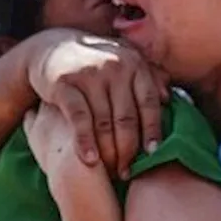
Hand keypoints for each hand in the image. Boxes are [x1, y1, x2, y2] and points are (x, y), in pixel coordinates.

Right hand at [26, 30, 169, 178]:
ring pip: (104, 123)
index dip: (153, 130)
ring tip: (112, 172)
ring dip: (109, 152)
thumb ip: (149, 76)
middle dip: (129, 149)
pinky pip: (79, 119)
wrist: (52, 48)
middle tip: (128, 171)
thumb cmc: (97, 62)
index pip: (149, 102)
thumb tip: (168, 98)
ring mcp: (89, 75)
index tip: (153, 154)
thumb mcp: (125, 61)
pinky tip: (90, 160)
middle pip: (127, 118)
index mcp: (134, 64)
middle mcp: (114, 68)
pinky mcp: (64, 84)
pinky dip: (85, 142)